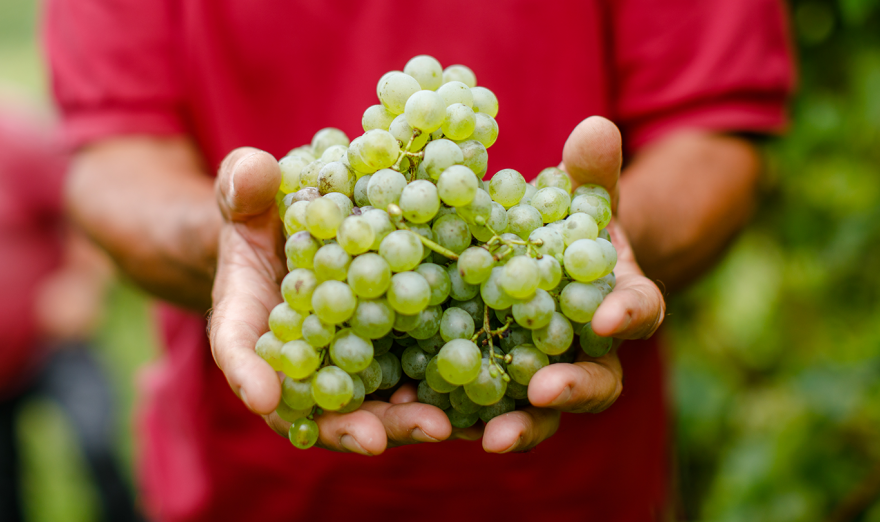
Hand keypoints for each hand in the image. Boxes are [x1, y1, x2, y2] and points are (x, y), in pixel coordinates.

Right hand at [208, 148, 453, 454]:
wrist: (301, 231)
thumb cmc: (265, 215)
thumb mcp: (249, 194)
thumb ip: (246, 186)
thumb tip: (255, 170)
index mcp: (250, 319)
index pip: (238, 348)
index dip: (247, 373)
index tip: (263, 395)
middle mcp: (298, 354)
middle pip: (313, 402)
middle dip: (343, 424)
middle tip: (375, 439)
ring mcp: (345, 358)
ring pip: (366, 402)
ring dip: (398, 421)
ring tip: (438, 427)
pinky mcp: (390, 349)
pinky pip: (408, 378)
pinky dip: (435, 393)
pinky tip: (471, 399)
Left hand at [482, 116, 665, 452]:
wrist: (544, 267)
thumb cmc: (570, 230)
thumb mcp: (582, 198)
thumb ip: (591, 174)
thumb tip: (594, 125)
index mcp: (617, 304)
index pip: (637, 312)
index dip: (627, 315)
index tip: (607, 317)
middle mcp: (590, 353)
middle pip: (596, 382)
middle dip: (574, 388)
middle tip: (546, 390)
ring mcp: (546, 377)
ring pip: (542, 411)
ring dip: (522, 424)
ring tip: (491, 437)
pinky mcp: (499, 391)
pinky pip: (486, 410)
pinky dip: (465, 418)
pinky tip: (433, 419)